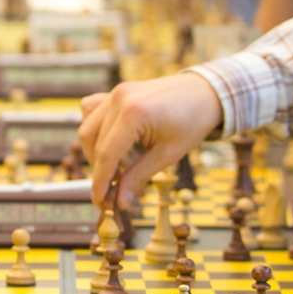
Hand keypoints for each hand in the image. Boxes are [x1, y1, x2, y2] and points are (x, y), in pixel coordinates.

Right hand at [78, 72, 223, 207]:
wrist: (204, 93)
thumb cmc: (192, 122)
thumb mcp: (168, 154)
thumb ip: (139, 176)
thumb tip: (119, 202)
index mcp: (134, 113)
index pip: (106, 153)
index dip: (100, 181)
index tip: (99, 201)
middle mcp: (119, 99)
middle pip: (93, 141)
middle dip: (98, 169)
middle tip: (110, 190)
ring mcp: (116, 92)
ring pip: (88, 126)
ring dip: (94, 151)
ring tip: (113, 169)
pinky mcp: (117, 91)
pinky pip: (92, 110)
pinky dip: (95, 128)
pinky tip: (108, 142)